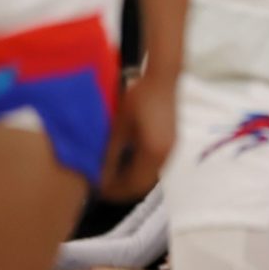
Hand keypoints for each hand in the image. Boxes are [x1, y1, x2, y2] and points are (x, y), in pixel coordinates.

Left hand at [100, 73, 175, 200]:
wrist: (162, 78)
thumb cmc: (138, 98)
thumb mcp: (119, 127)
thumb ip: (110, 154)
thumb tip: (98, 176)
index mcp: (153, 152)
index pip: (133, 184)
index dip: (115, 191)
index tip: (97, 190)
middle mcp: (166, 155)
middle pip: (143, 184)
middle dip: (123, 188)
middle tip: (102, 185)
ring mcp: (171, 149)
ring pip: (150, 176)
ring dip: (132, 179)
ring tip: (111, 174)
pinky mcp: (171, 142)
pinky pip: (155, 165)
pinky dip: (140, 169)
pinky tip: (126, 160)